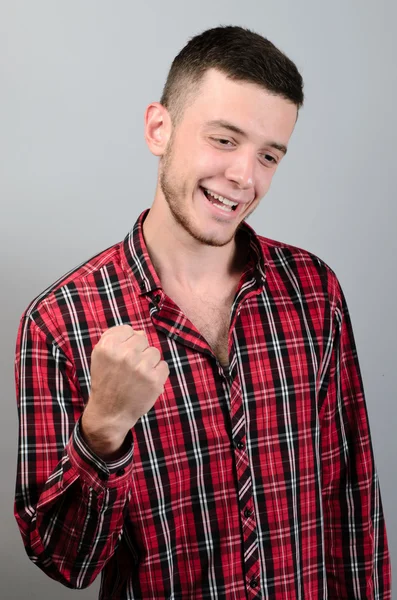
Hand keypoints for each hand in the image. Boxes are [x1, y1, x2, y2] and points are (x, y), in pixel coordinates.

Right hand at [81, 325, 168, 457]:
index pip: (128, 330)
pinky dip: (158, 374)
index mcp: (108, 346)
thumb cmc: (106, 382)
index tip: (121, 356)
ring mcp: (141, 367)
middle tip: (129, 368)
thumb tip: (140, 332)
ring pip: (154, 352)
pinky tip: (146, 383)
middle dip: (138, 352)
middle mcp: (124, 354)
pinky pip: (164, 366)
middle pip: (143, 339)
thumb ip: (116, 338)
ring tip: (137, 377)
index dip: (126, 342)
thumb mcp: (100, 356)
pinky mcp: (155, 380)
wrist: (109, 414)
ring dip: (149, 363)